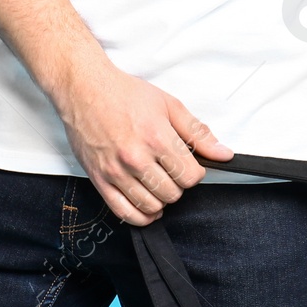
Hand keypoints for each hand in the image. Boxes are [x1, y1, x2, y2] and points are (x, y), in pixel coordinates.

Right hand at [53, 58, 232, 225]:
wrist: (83, 89)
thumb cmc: (124, 94)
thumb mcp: (168, 105)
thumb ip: (197, 132)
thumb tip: (223, 153)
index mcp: (157, 137)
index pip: (190, 176)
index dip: (195, 174)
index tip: (189, 167)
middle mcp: (136, 157)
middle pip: (172, 193)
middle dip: (178, 186)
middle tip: (171, 173)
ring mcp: (116, 171)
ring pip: (151, 205)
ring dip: (161, 200)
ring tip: (159, 186)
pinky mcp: (100, 180)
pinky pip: (124, 212)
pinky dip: (141, 216)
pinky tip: (148, 208)